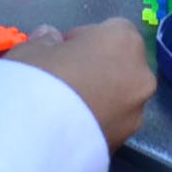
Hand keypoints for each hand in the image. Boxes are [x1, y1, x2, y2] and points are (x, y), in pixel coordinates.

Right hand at [11, 19, 153, 150]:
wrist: (33, 141)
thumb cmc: (36, 80)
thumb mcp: (31, 49)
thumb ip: (46, 40)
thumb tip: (52, 39)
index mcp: (123, 41)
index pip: (112, 29)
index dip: (86, 39)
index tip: (62, 52)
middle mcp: (140, 75)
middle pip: (121, 64)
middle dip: (98, 69)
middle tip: (64, 79)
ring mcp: (137, 112)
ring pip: (120, 96)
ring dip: (101, 98)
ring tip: (64, 110)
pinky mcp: (126, 142)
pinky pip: (113, 123)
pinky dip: (96, 122)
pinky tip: (68, 128)